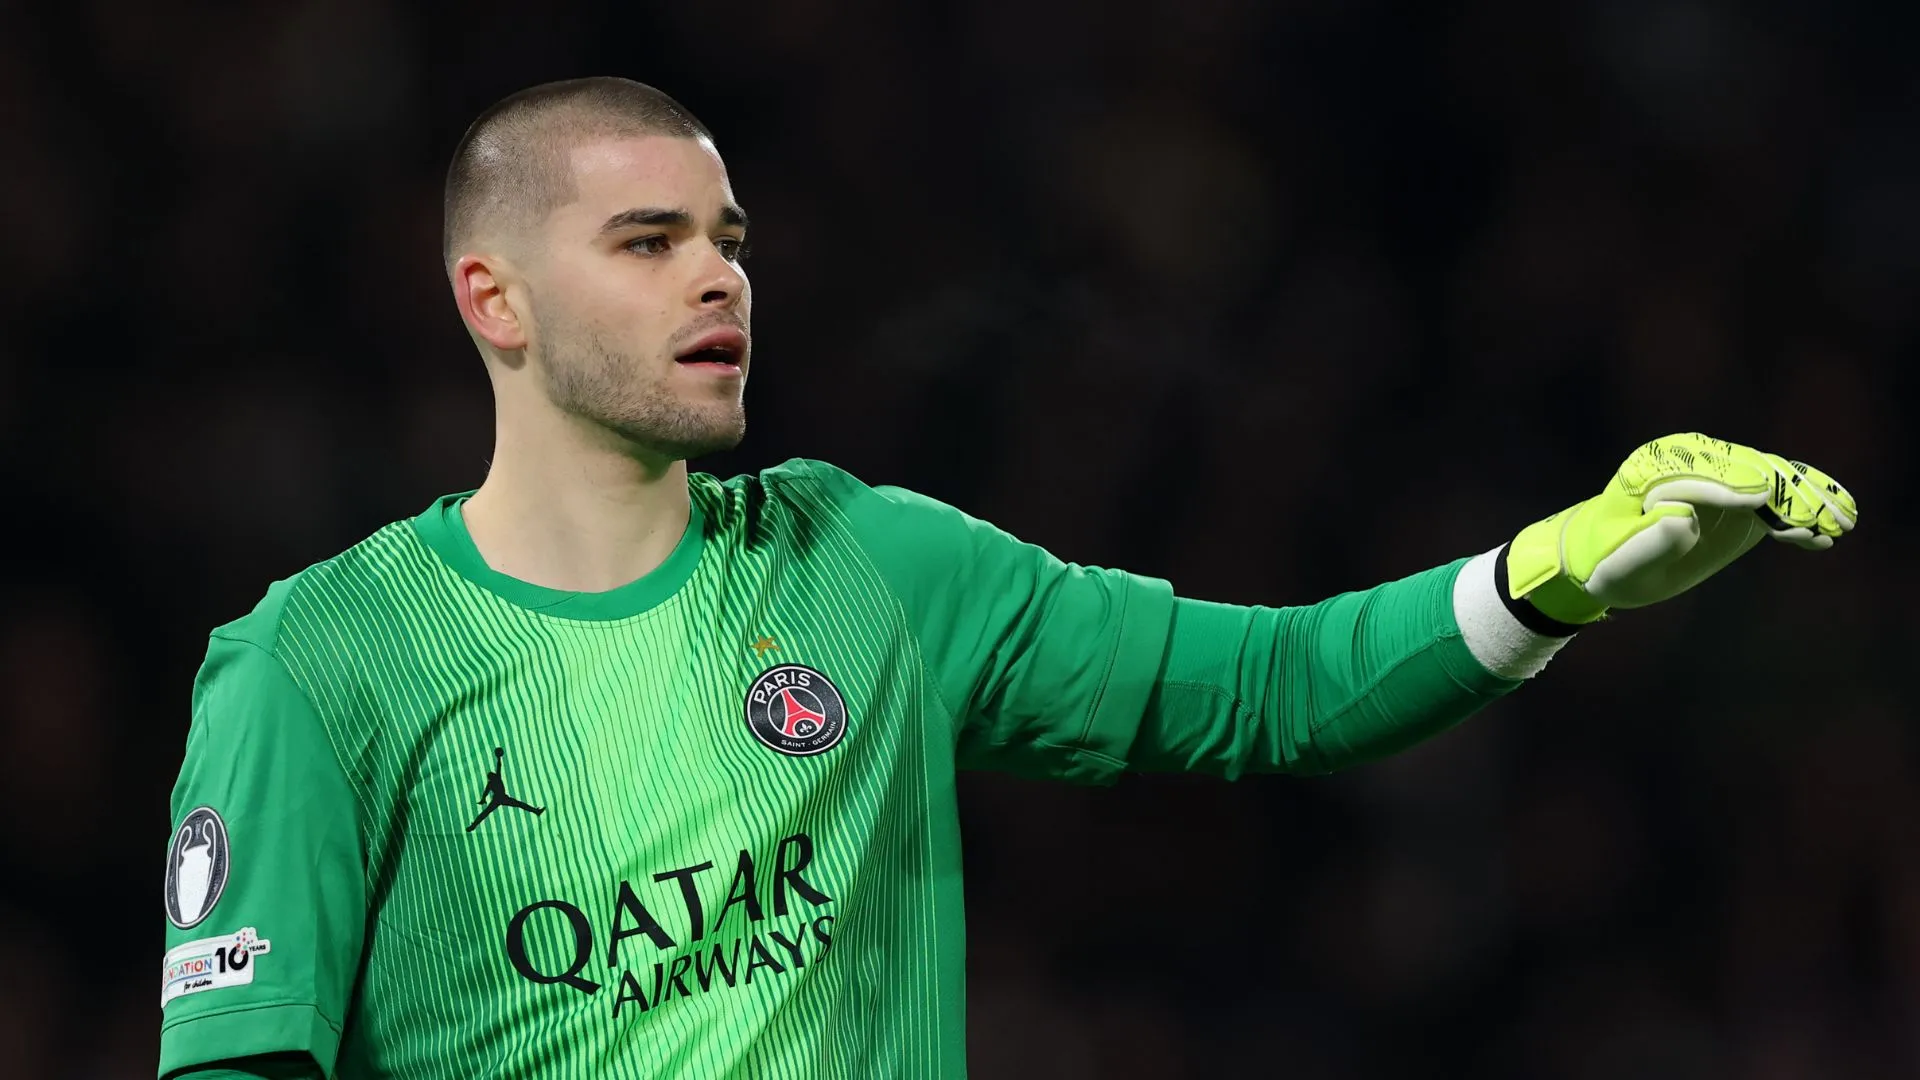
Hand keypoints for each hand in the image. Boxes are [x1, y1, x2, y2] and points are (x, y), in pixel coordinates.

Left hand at [1505, 433, 1856, 624]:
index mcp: (1655, 467)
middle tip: (1820, 521)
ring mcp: (1719, 475)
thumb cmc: (1605, 560)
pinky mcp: (1736, 496)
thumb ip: (1651, 539)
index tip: (1765, 507)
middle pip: (1749, 471)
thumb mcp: (1620, 559)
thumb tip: (1683, 513)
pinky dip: (1801, 514)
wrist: (1603, 558)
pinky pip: (1775, 499)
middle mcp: (1691, 461)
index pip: (1703, 475)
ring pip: (1772, 480)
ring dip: (1807, 501)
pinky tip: (1823, 538)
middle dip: (1787, 494)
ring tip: (1840, 526)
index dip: (1734, 490)